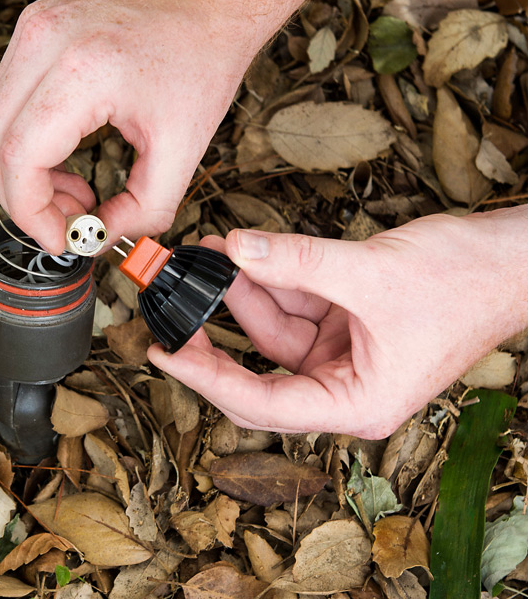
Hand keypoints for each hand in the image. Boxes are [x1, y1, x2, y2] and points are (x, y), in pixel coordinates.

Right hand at [0, 0, 302, 253]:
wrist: (210, 6)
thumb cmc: (202, 63)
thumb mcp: (182, 153)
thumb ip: (141, 212)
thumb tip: (97, 241)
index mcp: (84, 70)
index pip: (18, 157)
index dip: (30, 213)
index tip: (60, 239)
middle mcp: (45, 40)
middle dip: (22, 200)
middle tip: (66, 222)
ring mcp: (33, 28)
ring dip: (22, 174)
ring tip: (73, 190)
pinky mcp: (33, 29)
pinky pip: (5, 102)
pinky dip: (25, 144)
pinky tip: (64, 159)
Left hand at [148, 208, 527, 438]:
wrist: (514, 259)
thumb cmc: (466, 283)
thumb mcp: (369, 271)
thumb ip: (296, 262)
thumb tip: (233, 250)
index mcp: (356, 404)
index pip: (261, 402)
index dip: (205, 378)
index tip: (162, 355)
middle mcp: (344, 389)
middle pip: (258, 375)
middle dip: (213, 337)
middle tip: (170, 308)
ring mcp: (343, 357)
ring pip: (272, 334)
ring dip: (241, 293)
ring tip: (208, 256)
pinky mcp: (346, 326)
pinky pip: (294, 307)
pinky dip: (270, 281)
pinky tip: (242, 254)